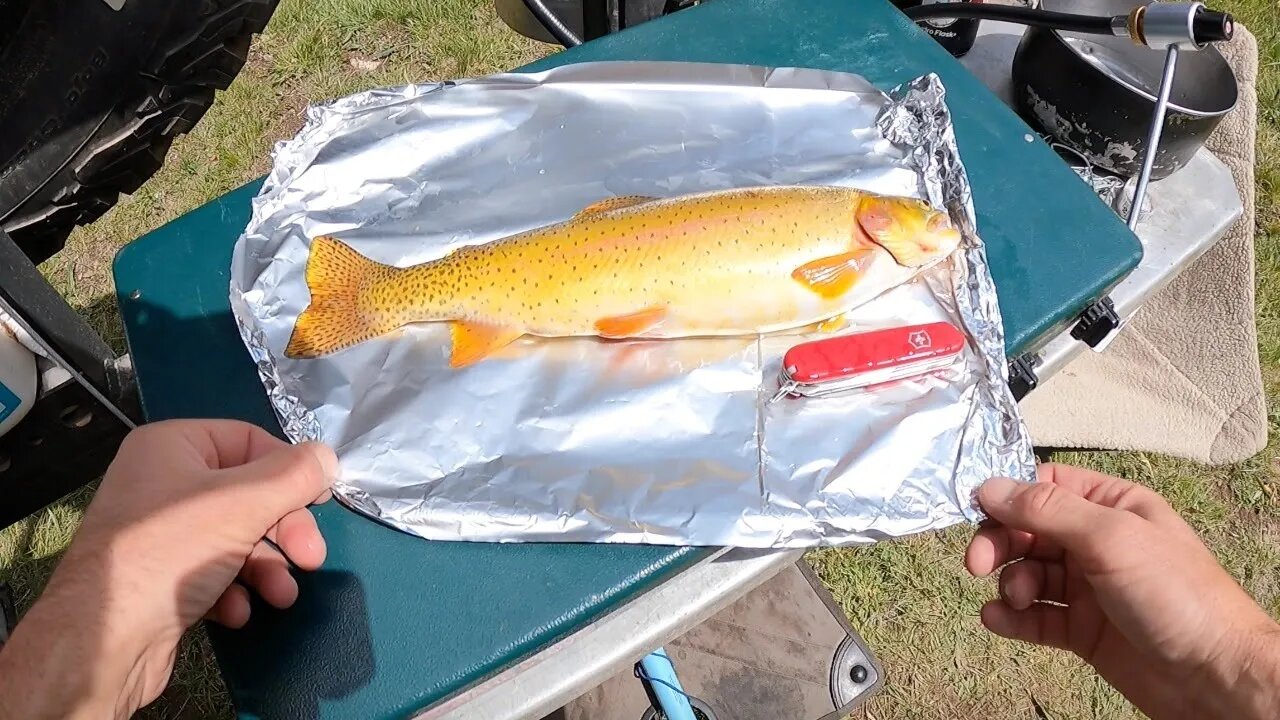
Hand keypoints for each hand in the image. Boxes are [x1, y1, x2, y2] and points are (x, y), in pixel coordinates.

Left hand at [0, 419, 336, 719]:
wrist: (104, 639)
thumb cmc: (172, 551)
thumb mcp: (245, 502)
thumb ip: (295, 475)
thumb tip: (328, 457)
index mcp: (173, 447)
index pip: (249, 441)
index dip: (290, 470)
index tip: (320, 501)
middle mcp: (163, 483)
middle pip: (249, 495)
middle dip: (284, 531)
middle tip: (311, 558)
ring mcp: (161, 534)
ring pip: (236, 538)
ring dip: (266, 567)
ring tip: (279, 595)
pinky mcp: (162, 579)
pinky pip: (213, 573)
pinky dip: (233, 590)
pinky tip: (236, 611)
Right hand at [967, 464, 1279, 719]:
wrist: (1214, 677)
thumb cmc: (1179, 597)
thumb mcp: (1111, 537)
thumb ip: (1046, 510)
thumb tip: (990, 487)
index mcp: (1113, 507)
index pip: (1046, 487)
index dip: (1009, 497)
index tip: (977, 510)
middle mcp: (1098, 543)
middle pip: (1029, 530)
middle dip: (1000, 543)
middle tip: (977, 562)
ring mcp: (1090, 588)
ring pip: (1028, 574)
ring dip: (1010, 583)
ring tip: (1015, 599)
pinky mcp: (1082, 630)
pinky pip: (1035, 617)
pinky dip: (1012, 618)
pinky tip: (1000, 620)